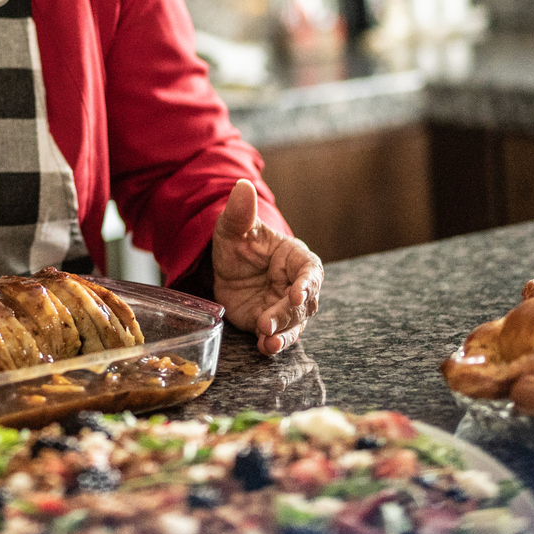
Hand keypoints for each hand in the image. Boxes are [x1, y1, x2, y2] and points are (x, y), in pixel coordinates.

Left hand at [210, 179, 322, 354]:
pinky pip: (278, 337)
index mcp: (295, 258)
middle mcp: (296, 285)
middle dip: (288, 314)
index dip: (307, 283)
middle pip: (304, 304)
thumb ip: (241, 211)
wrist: (223, 265)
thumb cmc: (238, 241)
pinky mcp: (271, 323)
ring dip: (283, 334)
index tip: (297, 293)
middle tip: (267, 321)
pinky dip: (273, 344)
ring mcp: (284, 307)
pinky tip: (265, 348)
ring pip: (294, 324)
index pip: (310, 271)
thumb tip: (243, 185)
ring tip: (268, 341)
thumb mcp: (234, 227)